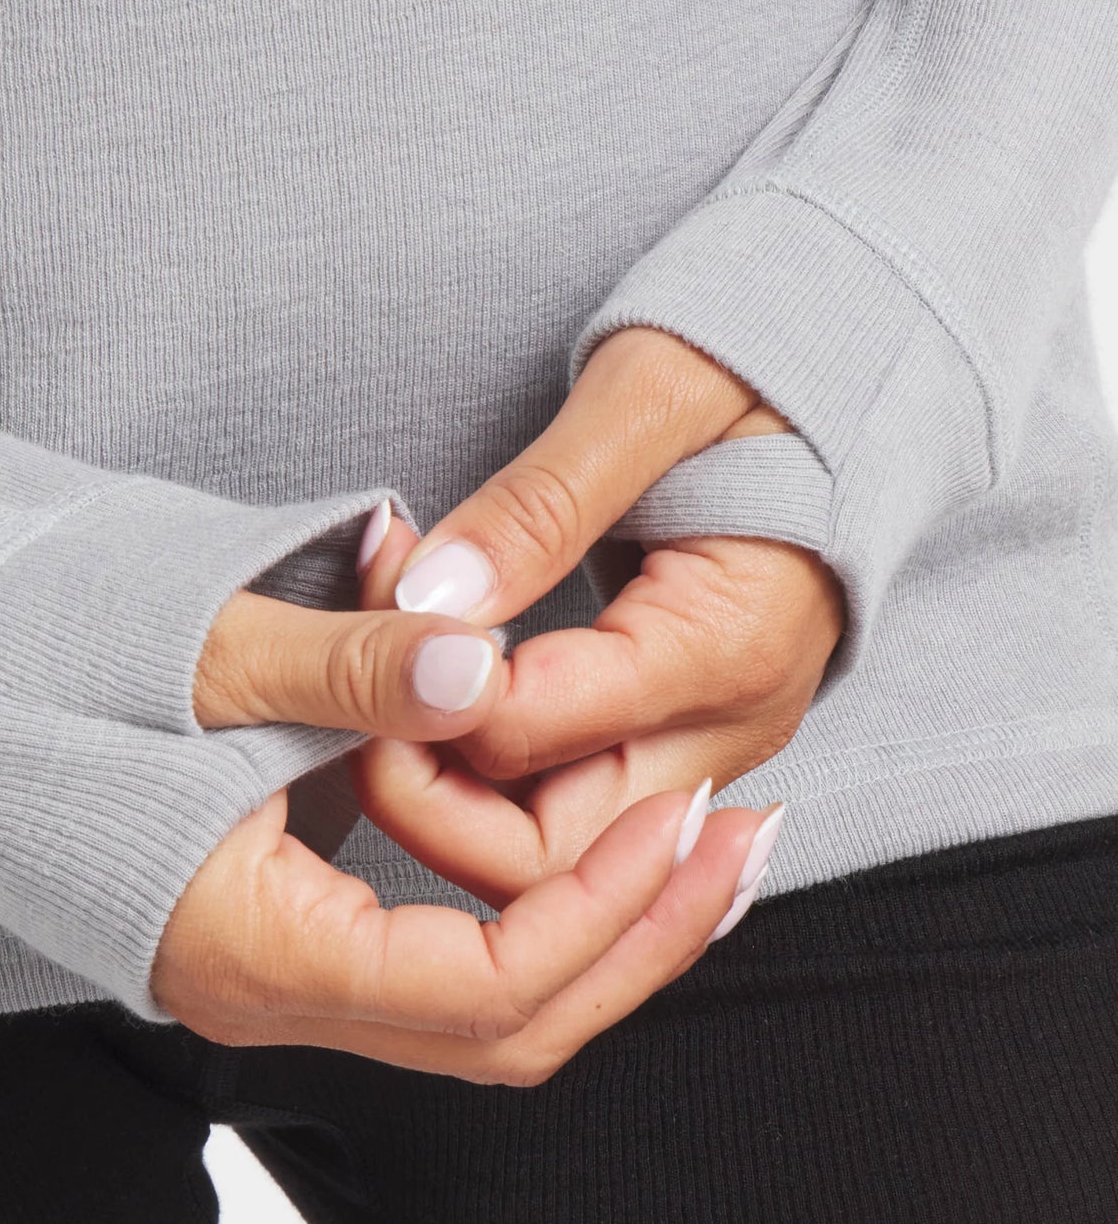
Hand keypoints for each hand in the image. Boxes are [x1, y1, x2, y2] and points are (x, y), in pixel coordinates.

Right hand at [152, 569, 786, 1081]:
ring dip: (603, 934)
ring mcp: (284, 977)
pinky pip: (450, 969)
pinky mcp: (292, 938)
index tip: (685, 813)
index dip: (604, 911)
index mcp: (260, 949)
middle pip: (511, 1032)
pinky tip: (592, 842)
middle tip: (743, 841)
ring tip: (699, 843)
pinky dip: (541, 915)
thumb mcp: (206, 655)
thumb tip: (489, 668)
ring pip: (489, 1015)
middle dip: (641, 941)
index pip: (486, 988)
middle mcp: (280, 993)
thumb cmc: (48, 682)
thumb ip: (354, 672)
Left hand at [354, 327, 842, 892]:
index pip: (524, 736)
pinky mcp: (681, 737)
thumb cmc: (763, 367)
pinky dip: (486, 772)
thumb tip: (432, 598)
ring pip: (551, 853)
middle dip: (422, 799)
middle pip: (544, 857)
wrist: (868, 377)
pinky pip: (569, 806)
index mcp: (726, 645)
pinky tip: (435, 693)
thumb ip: (541, 503)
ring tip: (390, 679)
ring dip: (449, 793)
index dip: (416, 689)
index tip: (379, 583)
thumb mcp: (650, 394)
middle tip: (355, 690)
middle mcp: (726, 727)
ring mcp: (707, 745)